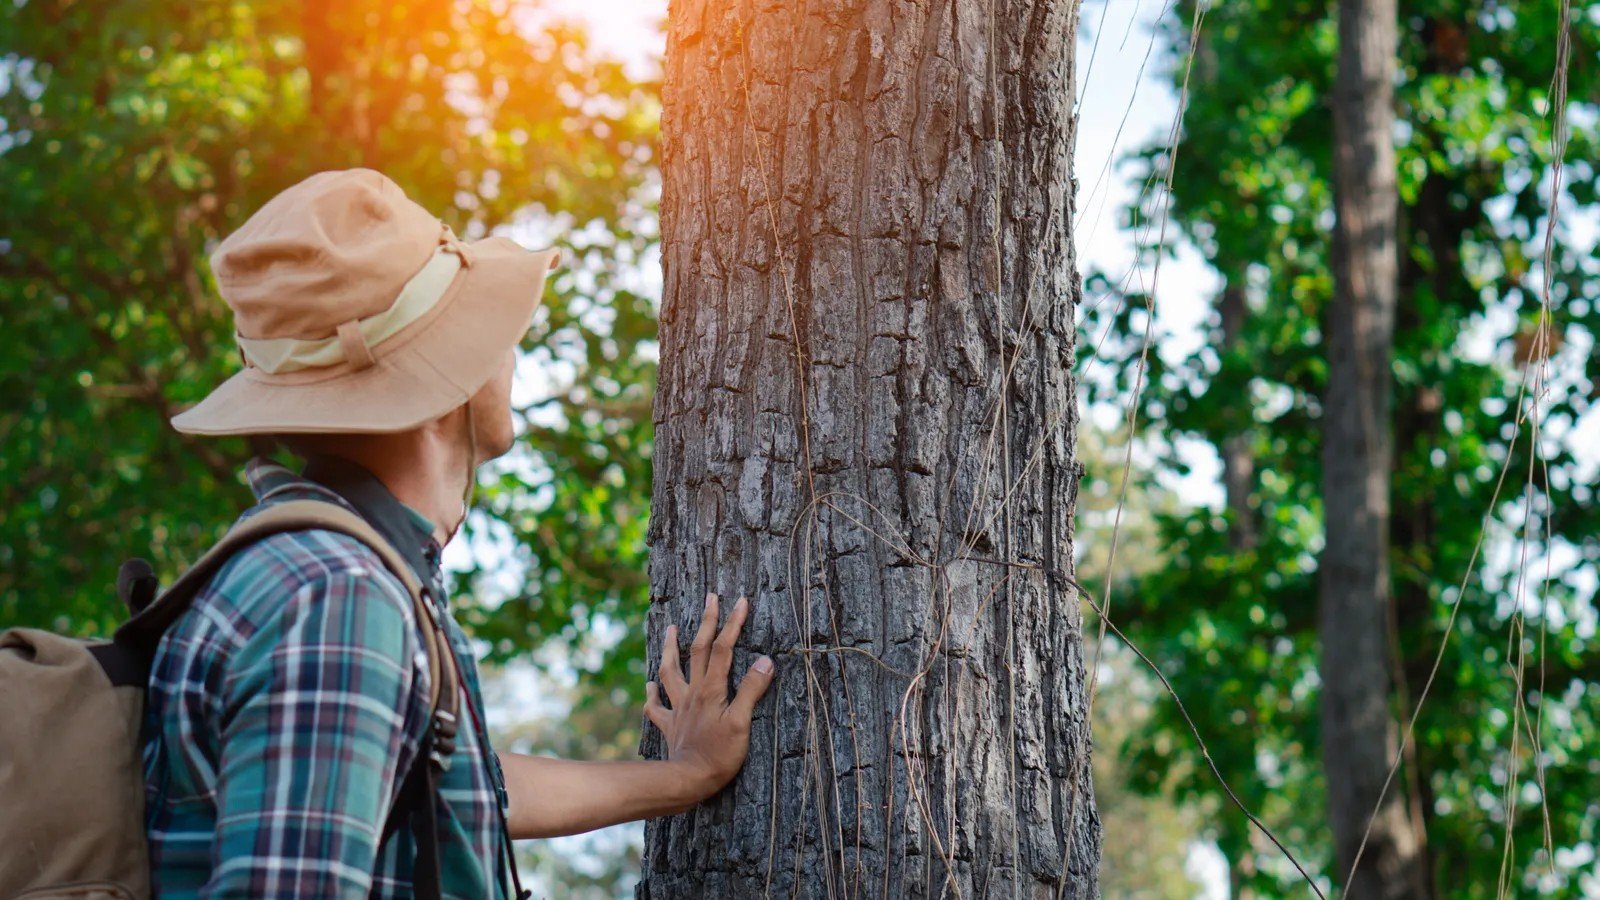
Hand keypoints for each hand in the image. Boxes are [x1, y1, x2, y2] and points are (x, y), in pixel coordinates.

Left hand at [645, 592, 774, 807]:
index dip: (732, 624)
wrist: (687, 780)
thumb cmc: (719, 755)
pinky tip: (649, 684)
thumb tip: (764, 660)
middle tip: (710, 597)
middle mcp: (693, 693)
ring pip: (670, 671)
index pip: (723, 649)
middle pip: (697, 650)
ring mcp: (678, 708)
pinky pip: (656, 707)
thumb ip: (751, 690)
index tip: (740, 601)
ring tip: (669, 628)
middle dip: (705, 621)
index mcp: (712, 690)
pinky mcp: (669, 725)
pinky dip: (652, 693)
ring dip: (670, 648)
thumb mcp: (741, 723)